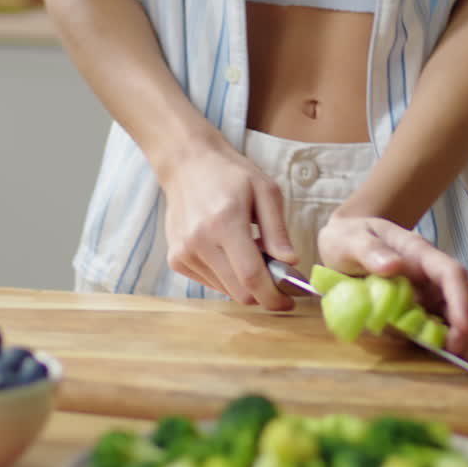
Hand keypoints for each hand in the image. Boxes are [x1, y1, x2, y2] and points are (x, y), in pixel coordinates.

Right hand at [158, 143, 296, 310]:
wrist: (187, 164)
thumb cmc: (231, 174)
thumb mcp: (265, 190)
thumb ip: (278, 229)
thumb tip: (291, 263)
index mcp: (225, 222)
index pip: (251, 276)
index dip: (274, 296)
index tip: (290, 302)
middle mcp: (199, 242)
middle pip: (239, 292)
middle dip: (264, 293)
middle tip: (276, 277)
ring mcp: (184, 253)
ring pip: (226, 291)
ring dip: (245, 283)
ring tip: (251, 254)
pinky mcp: (176, 259)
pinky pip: (210, 283)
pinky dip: (227, 277)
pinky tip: (230, 252)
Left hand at [318, 215, 467, 360]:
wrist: (343, 242)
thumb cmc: (348, 237)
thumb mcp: (350, 240)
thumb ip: (370, 251)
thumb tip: (393, 266)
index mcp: (418, 252)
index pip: (450, 273)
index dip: (461, 300)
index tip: (463, 328)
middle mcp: (430, 272)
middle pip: (466, 294)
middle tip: (457, 354)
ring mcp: (428, 290)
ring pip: (461, 310)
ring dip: (463, 334)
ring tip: (455, 358)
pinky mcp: (420, 306)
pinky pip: (443, 322)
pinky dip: (449, 339)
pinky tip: (445, 356)